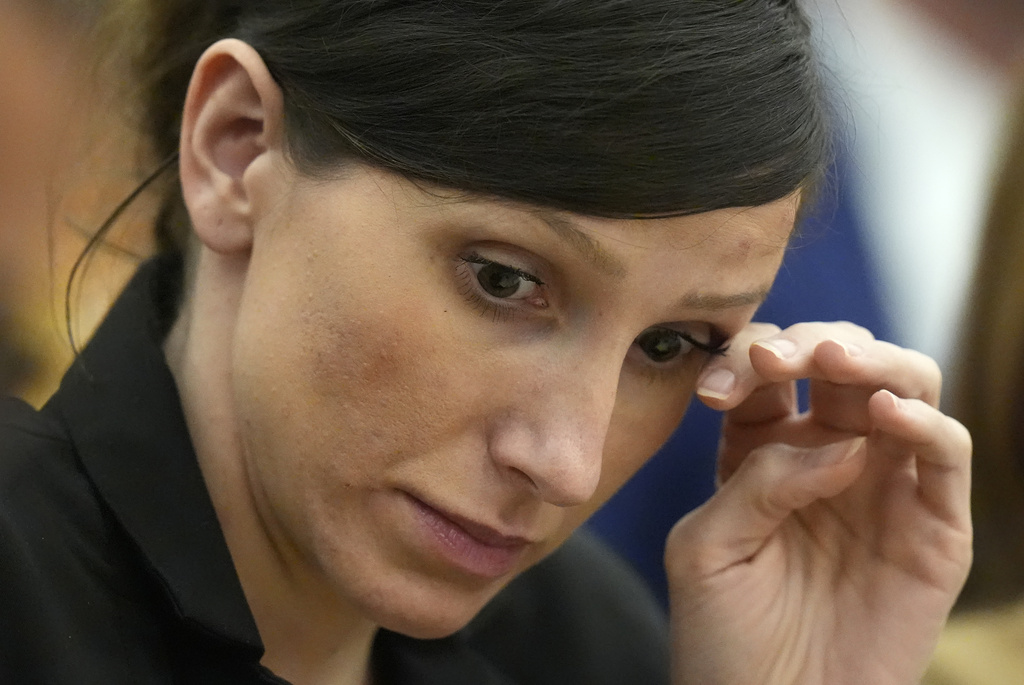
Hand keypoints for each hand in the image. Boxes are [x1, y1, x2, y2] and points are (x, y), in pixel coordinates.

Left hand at [664, 322, 971, 684]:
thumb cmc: (723, 634)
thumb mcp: (707, 547)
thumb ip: (757, 481)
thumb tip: (837, 445)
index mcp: (764, 452)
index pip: (769, 375)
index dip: (748, 360)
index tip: (716, 385)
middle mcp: (830, 457)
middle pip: (843, 365)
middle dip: (811, 343)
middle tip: (779, 357)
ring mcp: (886, 486)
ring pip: (907, 387)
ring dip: (874, 361)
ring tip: (834, 362)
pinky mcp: (934, 526)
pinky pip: (948, 454)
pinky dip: (925, 422)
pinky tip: (884, 415)